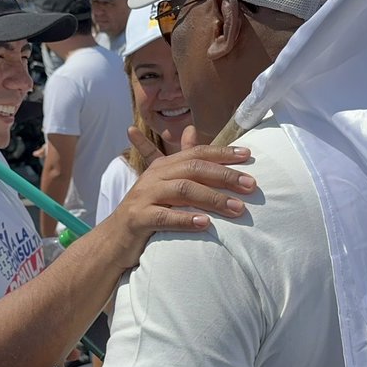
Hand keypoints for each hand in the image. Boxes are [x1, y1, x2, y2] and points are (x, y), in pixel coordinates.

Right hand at [100, 132, 255, 272]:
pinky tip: (205, 223)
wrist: (115, 238)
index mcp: (163, 166)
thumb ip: (181, 158)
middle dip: (224, 176)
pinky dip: (185, 219)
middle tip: (251, 185)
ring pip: (182, 190)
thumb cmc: (146, 209)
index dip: (222, 153)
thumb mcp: (163, 181)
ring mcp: (145, 196)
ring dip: (213, 198)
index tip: (248, 156)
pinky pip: (164, 217)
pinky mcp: (138, 218)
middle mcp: (154, 177)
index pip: (197, 153)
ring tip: (237, 208)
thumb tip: (192, 129)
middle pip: (193, 169)